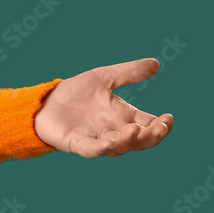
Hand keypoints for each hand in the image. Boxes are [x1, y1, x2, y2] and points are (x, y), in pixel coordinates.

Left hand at [34, 58, 172, 157]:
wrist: (45, 101)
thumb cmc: (75, 93)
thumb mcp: (103, 78)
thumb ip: (128, 73)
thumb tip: (156, 63)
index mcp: (122, 116)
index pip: (148, 124)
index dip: (161, 124)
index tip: (169, 117)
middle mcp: (113, 130)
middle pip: (139, 140)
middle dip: (152, 135)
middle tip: (160, 127)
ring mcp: (96, 138)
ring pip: (119, 146)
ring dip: (129, 140)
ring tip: (135, 129)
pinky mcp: (76, 143)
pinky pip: (92, 149)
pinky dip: (102, 147)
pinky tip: (110, 142)